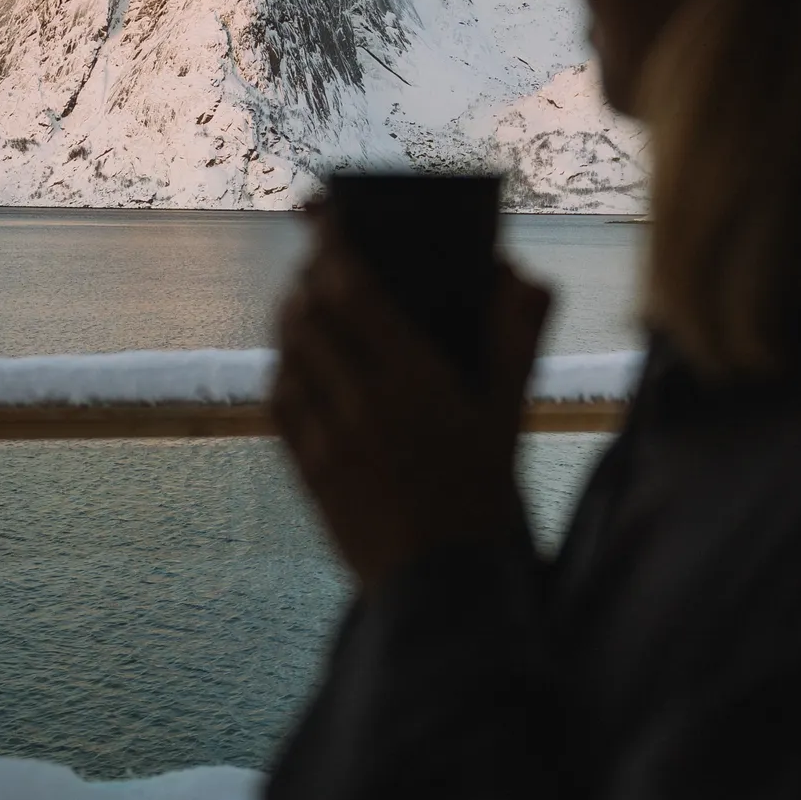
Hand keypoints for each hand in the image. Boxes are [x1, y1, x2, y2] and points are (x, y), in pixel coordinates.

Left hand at [272, 212, 551, 592]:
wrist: (441, 585)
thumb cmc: (484, 496)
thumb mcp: (507, 416)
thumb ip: (514, 340)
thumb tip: (521, 277)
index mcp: (414, 380)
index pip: (353, 289)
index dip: (333, 244)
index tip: (326, 214)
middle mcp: (361, 401)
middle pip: (310, 313)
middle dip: (310, 277)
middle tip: (321, 260)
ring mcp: (327, 437)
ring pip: (287, 353)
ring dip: (290, 319)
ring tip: (305, 302)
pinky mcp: (308, 469)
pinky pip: (278, 400)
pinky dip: (281, 367)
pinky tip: (296, 361)